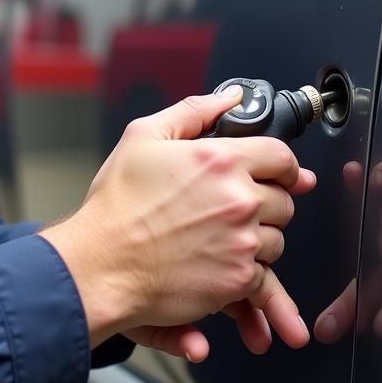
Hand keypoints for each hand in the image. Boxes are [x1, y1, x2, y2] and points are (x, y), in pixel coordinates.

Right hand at [41, 88, 315, 354]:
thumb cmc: (115, 207)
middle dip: (267, 205)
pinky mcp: (236, 281)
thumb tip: (231, 98)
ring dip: (260, 242)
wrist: (97, 266)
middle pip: (284, 201)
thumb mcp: (144, 137)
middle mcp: (239, 200)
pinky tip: (239, 284)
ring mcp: (242, 242)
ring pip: (277, 241)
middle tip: (238, 211)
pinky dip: (255, 283)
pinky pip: (265, 280)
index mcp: (222, 160)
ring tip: (224, 242)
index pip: (282, 158)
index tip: (283, 175)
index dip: (284, 166)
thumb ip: (195, 111)